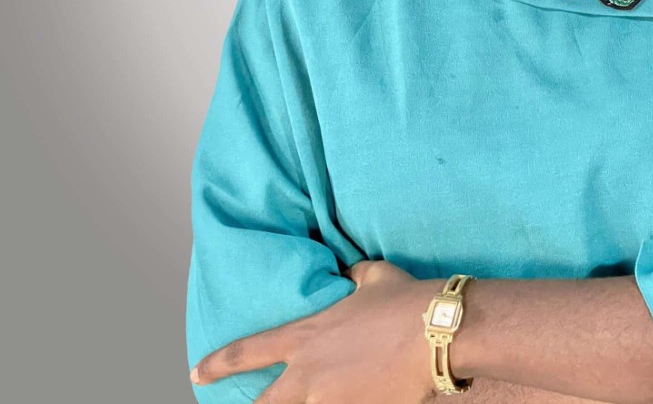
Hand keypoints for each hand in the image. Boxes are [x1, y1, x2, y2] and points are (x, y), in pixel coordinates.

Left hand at [190, 257, 438, 403]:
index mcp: (306, 337)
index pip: (248, 353)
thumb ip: (351, 278)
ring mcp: (331, 403)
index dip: (218, 364)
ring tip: (316, 399)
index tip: (199, 373)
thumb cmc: (404, 299)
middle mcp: (309, 376)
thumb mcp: (372, 277)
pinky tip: (354, 401)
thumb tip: (348, 277)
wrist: (438, 331)